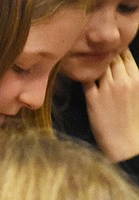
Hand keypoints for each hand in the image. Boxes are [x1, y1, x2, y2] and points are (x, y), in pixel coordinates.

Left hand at [85, 48, 138, 163]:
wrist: (124, 140)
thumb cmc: (132, 119)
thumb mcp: (138, 94)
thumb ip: (131, 79)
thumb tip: (122, 69)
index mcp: (137, 79)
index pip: (126, 56)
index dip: (117, 51)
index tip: (109, 49)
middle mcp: (123, 81)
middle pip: (112, 58)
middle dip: (104, 54)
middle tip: (94, 50)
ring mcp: (107, 89)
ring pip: (99, 67)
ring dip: (92, 62)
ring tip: (84, 57)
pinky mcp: (93, 99)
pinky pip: (86, 80)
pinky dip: (81, 74)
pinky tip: (76, 71)